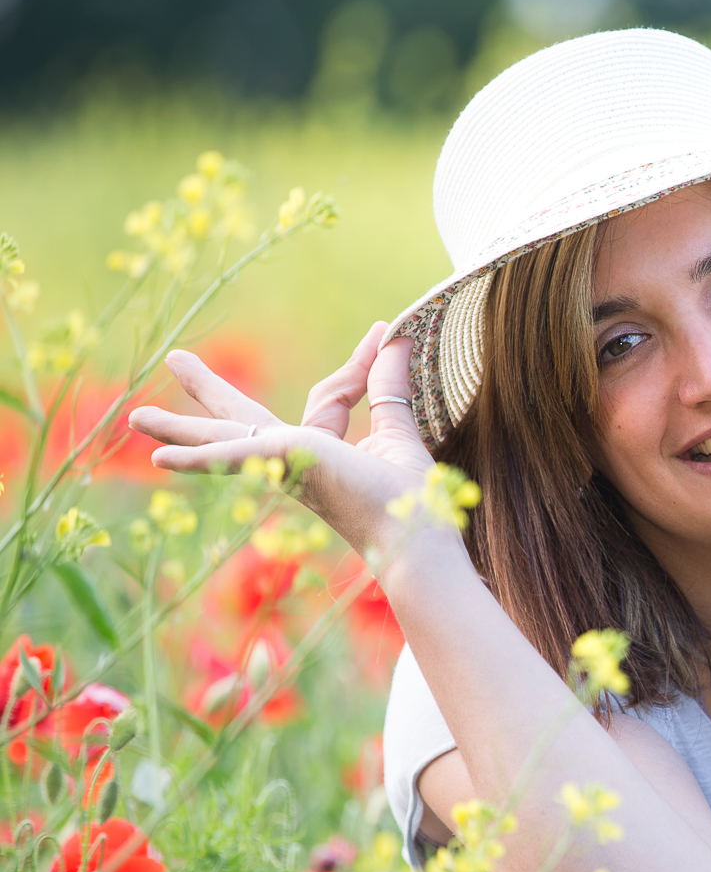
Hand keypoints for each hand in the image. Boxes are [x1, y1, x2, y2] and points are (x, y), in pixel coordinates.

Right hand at [127, 323, 438, 559]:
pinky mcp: (281, 464)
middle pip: (244, 421)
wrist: (414, 539)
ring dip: (181, 429)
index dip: (361, 363)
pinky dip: (197, 457)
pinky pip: (233, 456)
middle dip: (209, 393)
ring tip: (135, 418)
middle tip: (175, 359)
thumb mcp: (399, 430)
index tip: (380, 332)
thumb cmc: (410, 502)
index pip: (330, 397)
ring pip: (224, 440)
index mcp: (325, 453)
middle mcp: (297, 460)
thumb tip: (394, 337)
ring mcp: (284, 464)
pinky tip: (159, 458)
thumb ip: (388, 388)